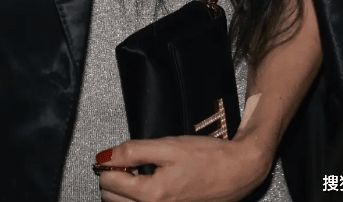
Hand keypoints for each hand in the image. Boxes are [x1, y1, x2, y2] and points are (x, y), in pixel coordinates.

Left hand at [96, 127, 271, 201]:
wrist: (237, 172)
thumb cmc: (207, 157)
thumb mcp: (167, 146)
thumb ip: (134, 151)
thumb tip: (106, 157)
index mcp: (152, 195)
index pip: (109, 182)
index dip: (106, 164)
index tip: (110, 154)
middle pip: (113, 199)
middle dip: (113, 178)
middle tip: (125, 161)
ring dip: (123, 190)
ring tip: (136, 171)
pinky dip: (138, 197)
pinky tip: (148, 183)